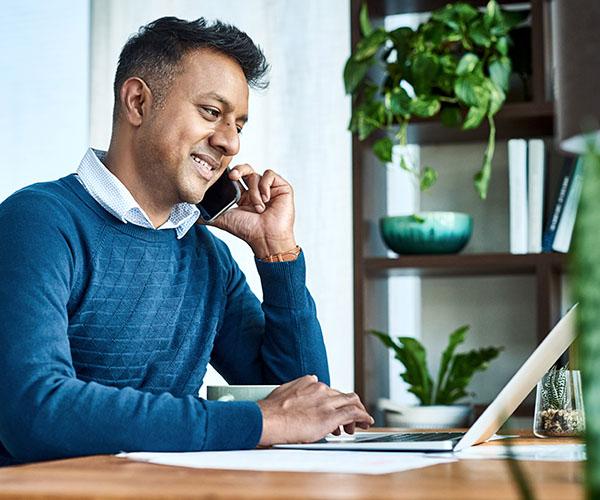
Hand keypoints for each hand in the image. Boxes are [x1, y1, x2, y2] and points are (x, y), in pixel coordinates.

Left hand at [207, 164, 295, 257]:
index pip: (236, 176)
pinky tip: (266, 199)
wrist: (266, 239)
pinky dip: (265, 185)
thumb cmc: (248, 231)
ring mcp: (270, 189)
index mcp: (243, 196)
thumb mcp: (223, 220)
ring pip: (256, 175)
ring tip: (258, 207)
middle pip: (246, 169)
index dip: (230, 174)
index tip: (225, 178)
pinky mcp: (281, 187)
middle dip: (238, 170)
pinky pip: (270, 175)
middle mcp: (256, 191)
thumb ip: (208, 215)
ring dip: (254, 191)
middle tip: (233, 177)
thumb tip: (191, 215)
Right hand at [256, 375, 373, 445]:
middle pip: (342, 395)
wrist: (268, 420)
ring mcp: (326, 402)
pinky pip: (354, 413)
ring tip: (361, 422)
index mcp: (309, 383)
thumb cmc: (270, 412)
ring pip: (352, 401)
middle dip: (349, 406)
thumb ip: (293, 390)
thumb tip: (294, 392)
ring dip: (359, 411)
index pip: (329, 390)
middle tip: (350, 419)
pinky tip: (366, 421)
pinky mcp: (331, 416)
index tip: (334, 409)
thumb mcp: (282, 392)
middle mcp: (320, 389)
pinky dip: (363, 416)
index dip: (334, 401)